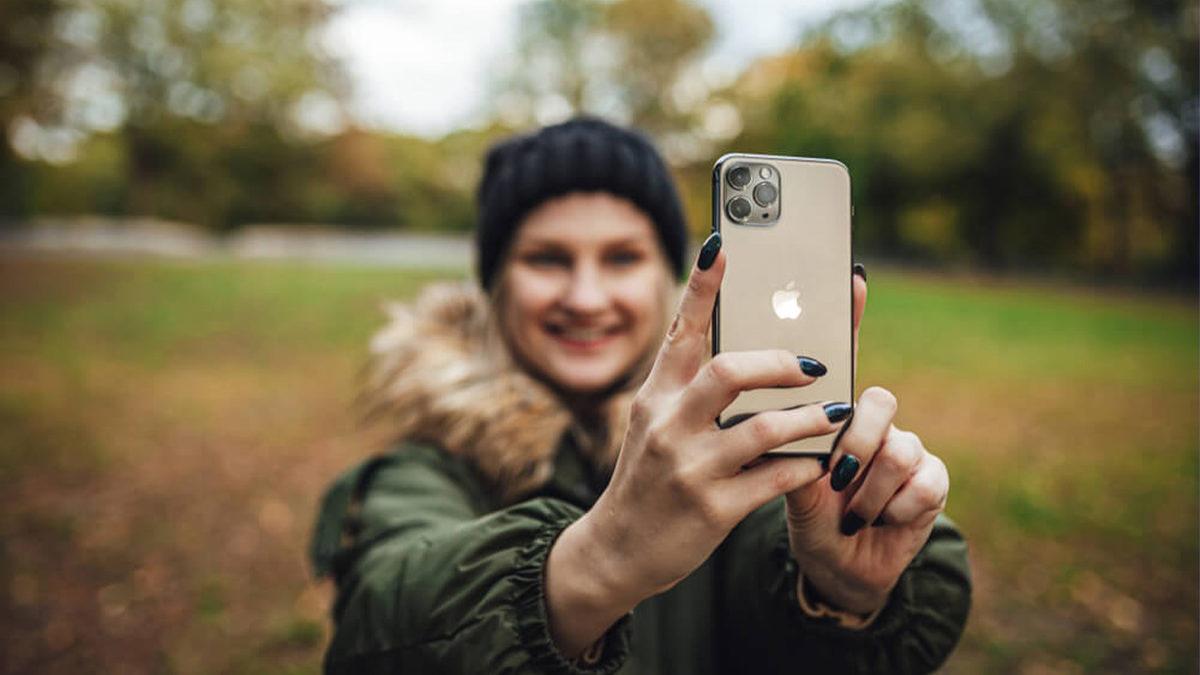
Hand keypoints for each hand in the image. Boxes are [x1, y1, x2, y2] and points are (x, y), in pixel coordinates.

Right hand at [546, 233, 849, 654]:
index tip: (722, 245)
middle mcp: (667, 425)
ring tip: (833, 413)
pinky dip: (805, 467)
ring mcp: (689, 468)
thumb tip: (753, 354)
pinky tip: (819, 464)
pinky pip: (775, 479)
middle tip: (814, 364)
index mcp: (654, 396)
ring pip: (763, 428)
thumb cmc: (649, 478)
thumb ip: (690, 392)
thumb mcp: (655, 427)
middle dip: (780, 362)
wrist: (616, 549)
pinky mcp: (712, 510)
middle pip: (729, 372)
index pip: (680, 331)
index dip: (703, 287)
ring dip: (808, 418)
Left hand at [783, 271, 949, 615]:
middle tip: (835, 475)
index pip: (839, 356)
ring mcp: (906, 447)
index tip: (850, 274)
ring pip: (895, 447)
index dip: (848, 316)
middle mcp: (872, 422)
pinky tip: (874, 521)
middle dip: (855, 441)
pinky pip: (918, 483)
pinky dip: (889, 510)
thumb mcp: (782, 483)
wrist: (836, 569)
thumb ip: (779, 444)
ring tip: (849, 511)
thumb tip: (766, 404)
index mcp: (830, 412)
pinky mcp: (933, 481)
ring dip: (866, 489)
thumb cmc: (806, 515)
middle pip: (877, 401)